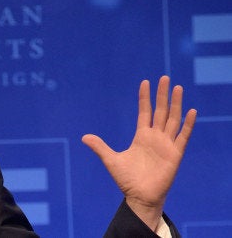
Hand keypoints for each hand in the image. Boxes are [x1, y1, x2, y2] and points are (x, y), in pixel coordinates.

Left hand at [82, 76, 196, 229]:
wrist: (140, 197)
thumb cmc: (127, 180)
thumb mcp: (111, 160)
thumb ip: (100, 147)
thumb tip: (84, 137)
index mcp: (141, 136)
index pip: (145, 112)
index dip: (145, 97)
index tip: (145, 82)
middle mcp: (155, 137)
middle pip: (161, 111)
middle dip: (163, 95)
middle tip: (165, 78)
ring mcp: (166, 145)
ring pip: (173, 119)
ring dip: (176, 104)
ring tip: (178, 88)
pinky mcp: (175, 154)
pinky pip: (183, 136)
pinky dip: (188, 124)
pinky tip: (190, 111)